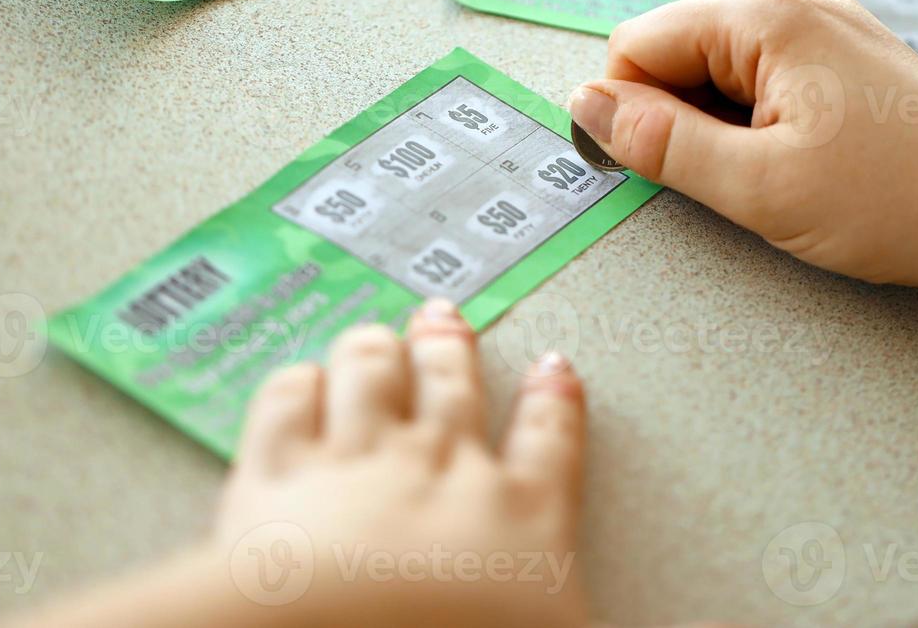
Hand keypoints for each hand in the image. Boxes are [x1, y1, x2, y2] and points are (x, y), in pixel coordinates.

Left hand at [211, 300, 588, 627]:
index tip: (553, 370)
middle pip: (451, 388)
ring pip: (369, 375)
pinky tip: (301, 381)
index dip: (553, 401)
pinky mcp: (276, 476)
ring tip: (377, 337)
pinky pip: (286, 404)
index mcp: (520, 517)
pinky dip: (297, 385)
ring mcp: (356, 462)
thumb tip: (641, 625)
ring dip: (374, 350)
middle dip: (449, 349)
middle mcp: (441, 469)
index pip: (549, 443)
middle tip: (446, 320)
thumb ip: (568, 600)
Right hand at [569, 0, 917, 294]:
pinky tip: (805, 165)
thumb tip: (586, 107)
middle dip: (679, 117)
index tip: (658, 169)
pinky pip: (770, 78)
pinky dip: (763, 122)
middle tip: (732, 182)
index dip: (627, 111)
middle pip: (680, 49)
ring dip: (723, 125)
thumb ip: (660, 144)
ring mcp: (831, 28)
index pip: (638, 42)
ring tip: (779, 178)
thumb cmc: (895, 203)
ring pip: (724, 69)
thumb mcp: (757, 186)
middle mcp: (798, 6)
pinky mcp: (852, 60)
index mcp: (768, 19)